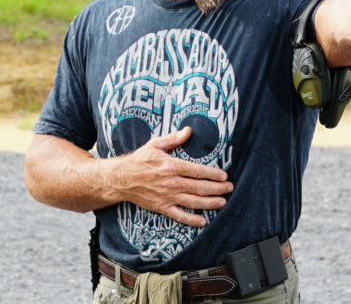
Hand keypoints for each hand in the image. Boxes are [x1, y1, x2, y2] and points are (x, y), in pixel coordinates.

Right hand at [112, 127, 233, 226]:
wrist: (121, 178)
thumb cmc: (139, 160)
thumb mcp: (155, 144)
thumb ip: (174, 138)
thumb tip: (188, 130)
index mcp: (172, 166)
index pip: (198, 171)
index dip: (214, 174)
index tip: (224, 176)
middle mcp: (171, 182)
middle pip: (200, 187)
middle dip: (218, 188)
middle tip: (230, 189)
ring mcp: (167, 196)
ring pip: (193, 202)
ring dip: (210, 203)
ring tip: (222, 203)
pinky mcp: (162, 207)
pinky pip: (179, 215)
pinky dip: (192, 220)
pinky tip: (203, 221)